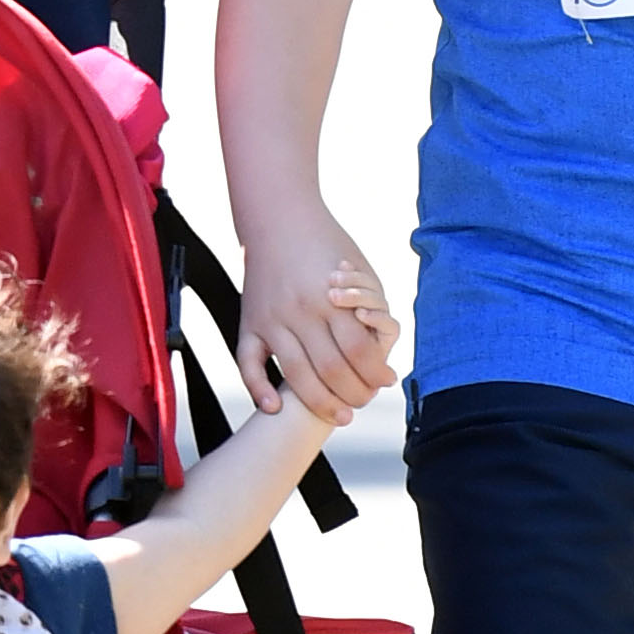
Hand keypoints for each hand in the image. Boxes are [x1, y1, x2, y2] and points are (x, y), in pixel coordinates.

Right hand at [239, 218, 399, 422]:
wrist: (279, 218)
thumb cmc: (328, 246)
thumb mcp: (359, 270)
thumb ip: (370, 307)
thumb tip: (383, 350)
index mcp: (332, 298)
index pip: (360, 351)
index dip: (376, 373)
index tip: (386, 382)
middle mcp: (301, 311)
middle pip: (332, 369)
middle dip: (354, 394)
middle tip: (364, 402)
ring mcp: (272, 319)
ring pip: (296, 374)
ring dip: (321, 403)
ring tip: (339, 416)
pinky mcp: (249, 323)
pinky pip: (248, 363)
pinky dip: (258, 389)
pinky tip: (274, 407)